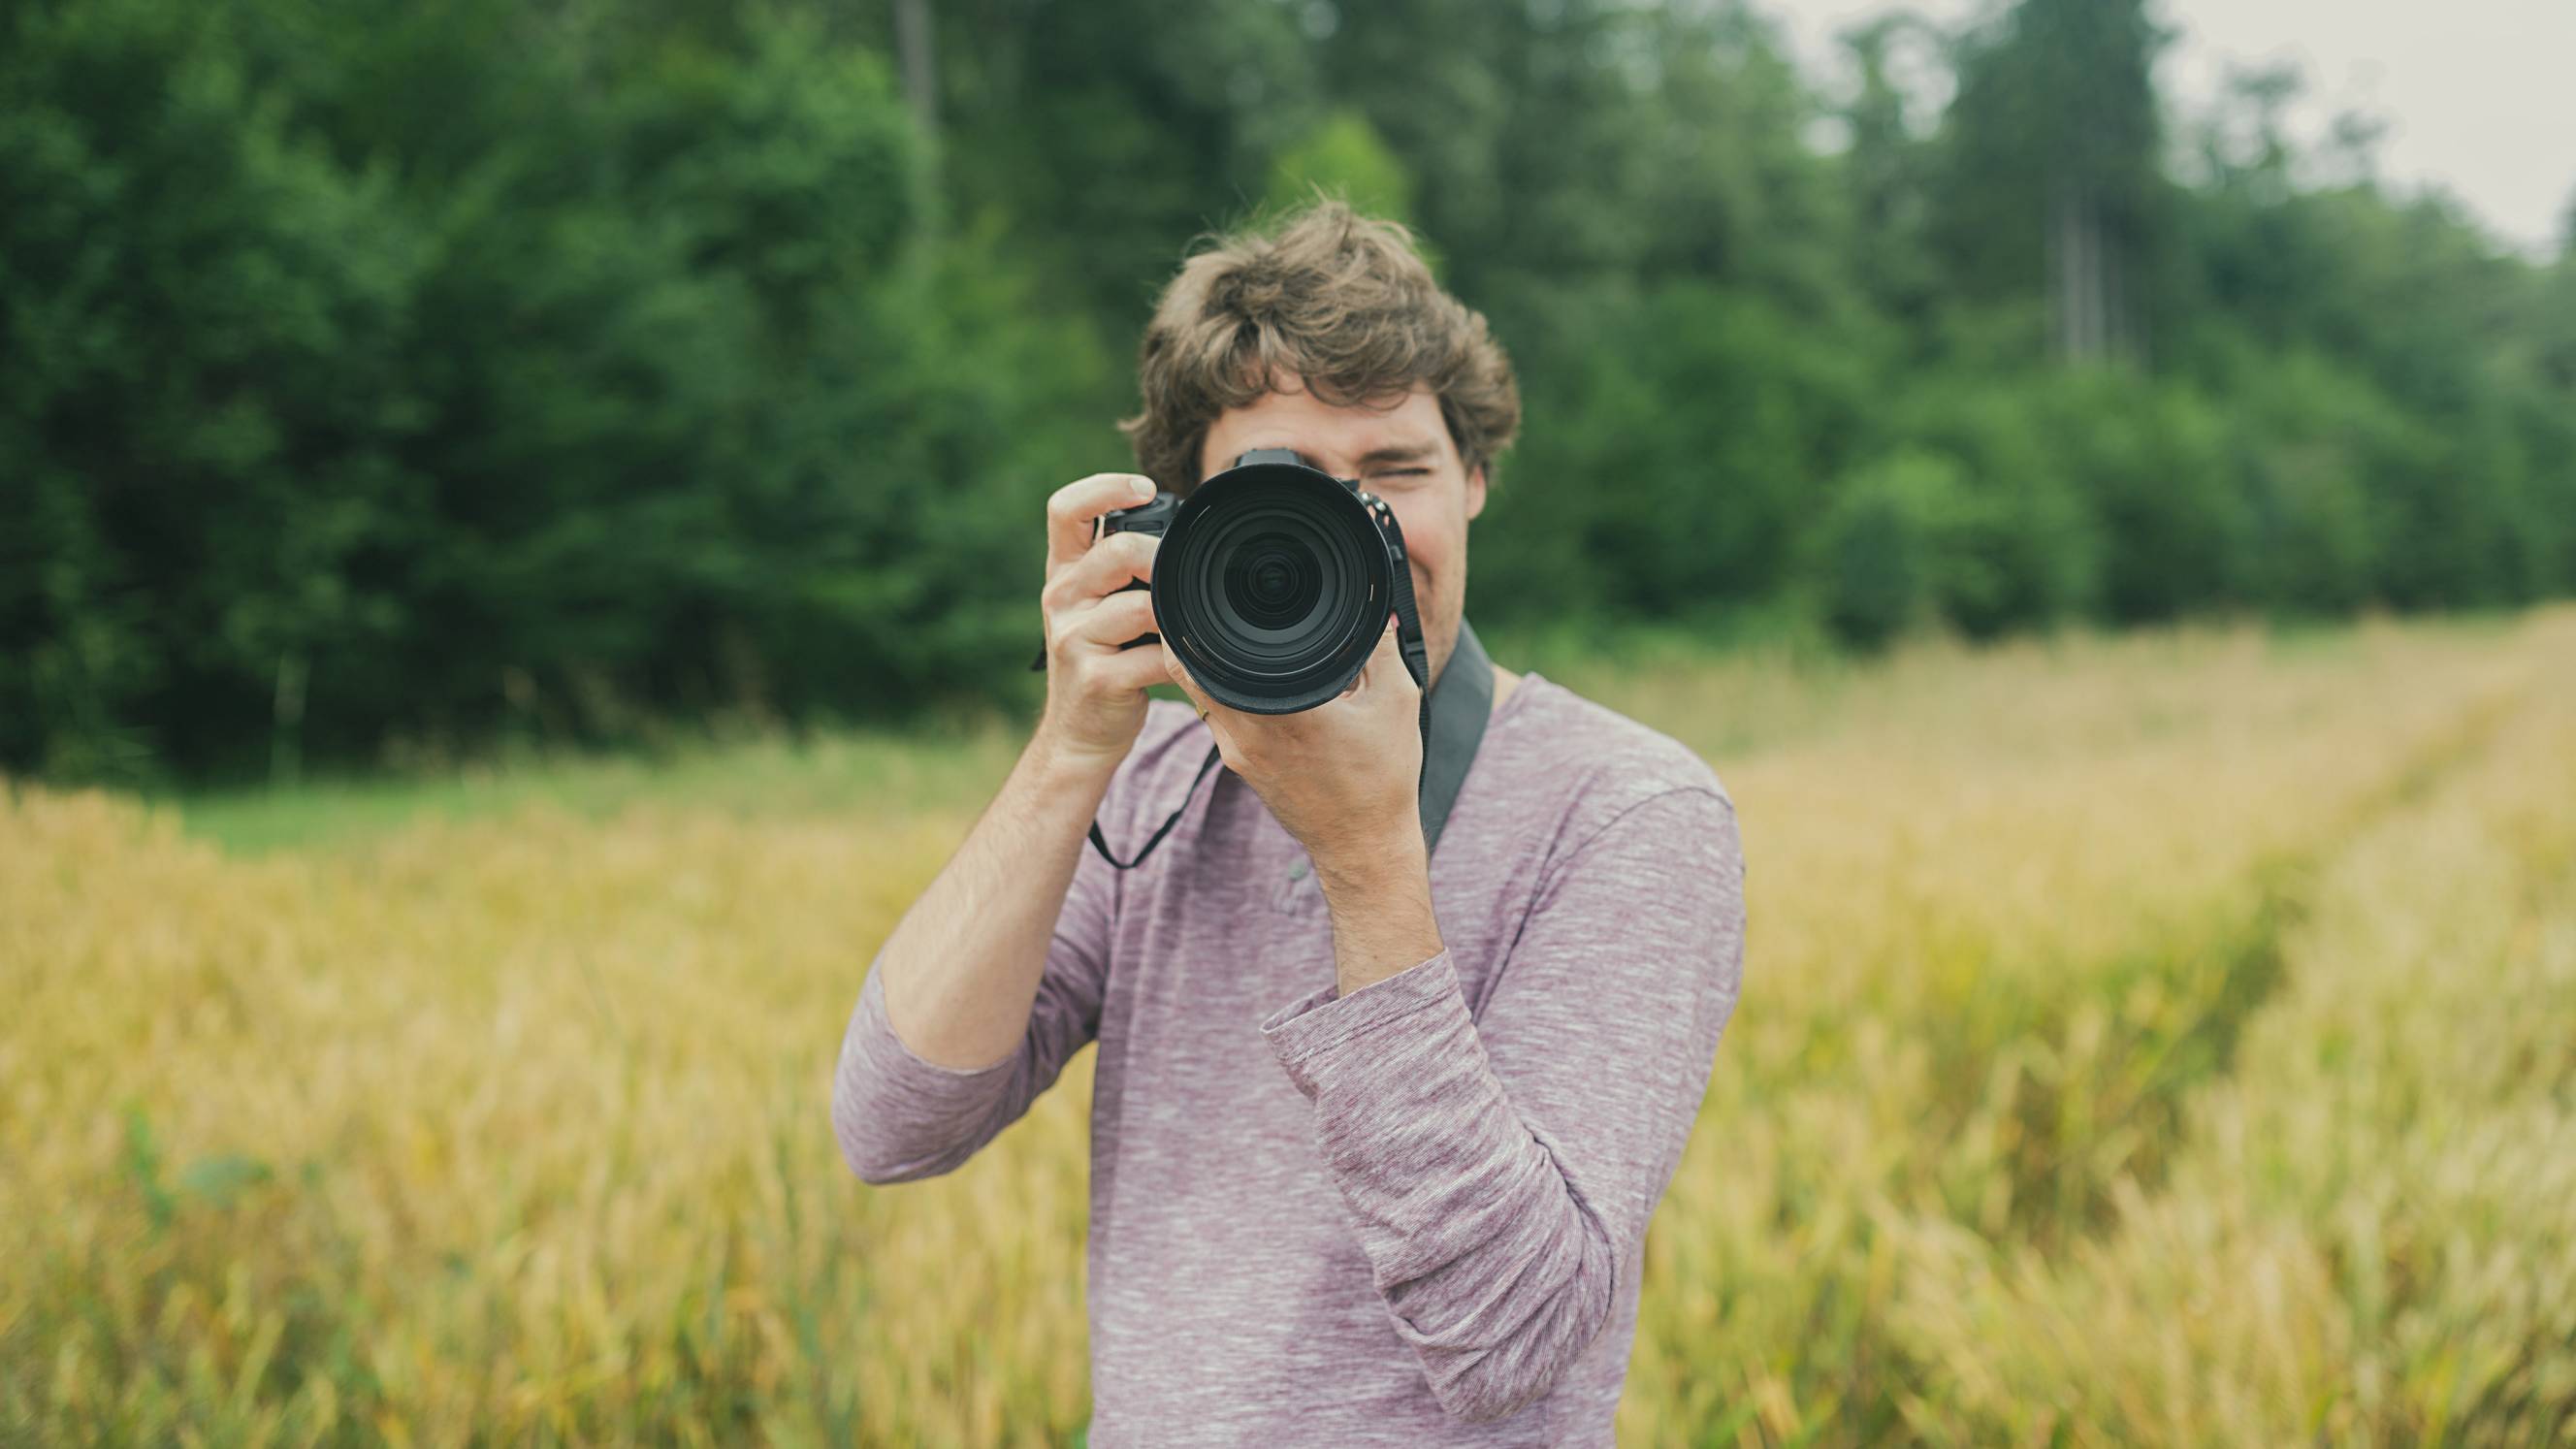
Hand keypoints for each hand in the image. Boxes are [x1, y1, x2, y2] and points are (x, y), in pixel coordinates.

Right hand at [1032, 473, 1170, 772]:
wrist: (1080, 734)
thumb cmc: (1104, 661)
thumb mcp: (1100, 608)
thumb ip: (1127, 572)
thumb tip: (1190, 537)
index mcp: (1063, 573)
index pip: (1064, 509)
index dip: (1105, 487)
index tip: (1146, 489)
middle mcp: (1060, 598)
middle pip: (1117, 552)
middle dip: (1163, 561)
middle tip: (1186, 580)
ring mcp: (1073, 639)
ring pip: (1143, 605)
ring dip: (1179, 615)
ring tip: (1190, 627)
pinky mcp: (1096, 678)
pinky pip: (1156, 656)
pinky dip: (1182, 658)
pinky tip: (1187, 664)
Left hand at [1162, 612, 1426, 883]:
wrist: (1363, 844)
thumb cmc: (1382, 779)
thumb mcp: (1397, 701)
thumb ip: (1384, 647)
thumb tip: (1382, 605)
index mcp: (1280, 707)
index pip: (1206, 651)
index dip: (1193, 616)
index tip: (1199, 589)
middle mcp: (1245, 730)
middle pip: (1186, 669)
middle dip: (1189, 631)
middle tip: (1203, 601)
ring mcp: (1235, 751)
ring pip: (1195, 693)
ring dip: (1201, 662)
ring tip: (1220, 630)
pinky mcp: (1237, 765)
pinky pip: (1213, 715)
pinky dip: (1216, 690)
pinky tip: (1241, 674)